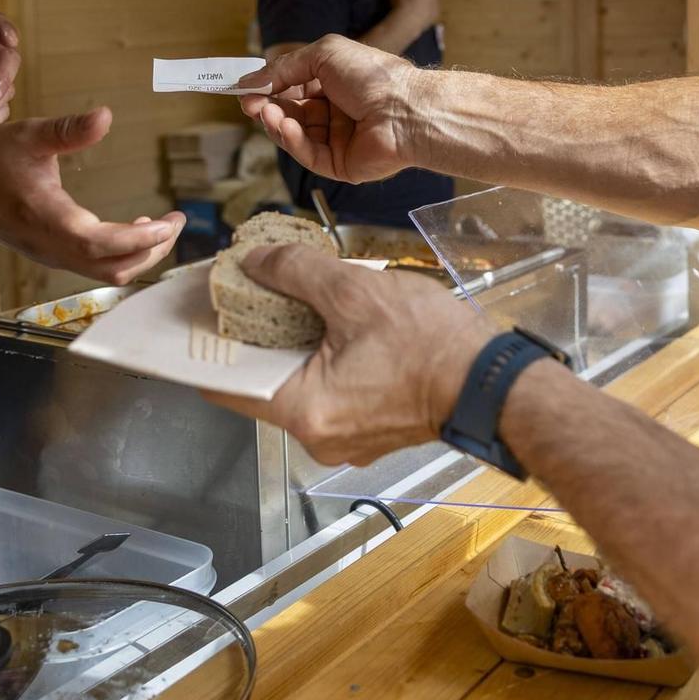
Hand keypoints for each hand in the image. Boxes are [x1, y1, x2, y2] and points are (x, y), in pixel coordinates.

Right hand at [0, 107, 183, 283]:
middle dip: (152, 249)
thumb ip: (69, 130)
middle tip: (178, 221)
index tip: (169, 223)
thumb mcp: (29, 134)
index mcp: (48, 218)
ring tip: (162, 226)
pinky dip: (122, 255)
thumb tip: (106, 116)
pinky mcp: (53, 255)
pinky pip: (95, 267)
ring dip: (140, 254)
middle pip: (112, 268)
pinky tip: (135, 229)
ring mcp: (52, 255)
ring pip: (106, 272)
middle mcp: (52, 246)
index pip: (100, 243)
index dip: (139, 239)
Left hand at [203, 245, 489, 464]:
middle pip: (261, 382)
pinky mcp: (369, 431)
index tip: (202, 309)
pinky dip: (322, 359)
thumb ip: (295, 272)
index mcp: (303, 410)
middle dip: (255, 335)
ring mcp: (345, 439)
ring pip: (297, 385)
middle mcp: (316, 436)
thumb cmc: (432, 346)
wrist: (496, 384)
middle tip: (248, 290)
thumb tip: (254, 260)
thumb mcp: (356, 292)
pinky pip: (328, 392)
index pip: (225, 385)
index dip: (208, 344)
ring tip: (293, 298)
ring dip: (291, 344)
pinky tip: (332, 323)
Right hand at [237, 36, 423, 183]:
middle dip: (268, 107)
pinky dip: (293, 141)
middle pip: (290, 112)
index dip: (269, 88)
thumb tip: (249, 79)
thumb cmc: (373, 76)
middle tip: (249, 104)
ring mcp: (339, 139)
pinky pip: (309, 155)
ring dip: (277, 123)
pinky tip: (285, 127)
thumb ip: (285, 67)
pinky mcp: (341, 165)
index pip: (293, 87)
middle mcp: (336, 111)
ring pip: (296, 135)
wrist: (407, 110)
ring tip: (266, 113)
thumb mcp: (323, 56)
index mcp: (336, 84)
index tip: (245, 89)